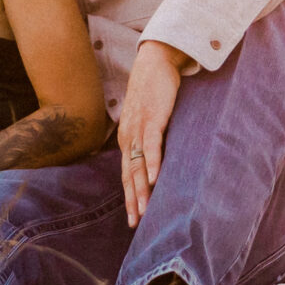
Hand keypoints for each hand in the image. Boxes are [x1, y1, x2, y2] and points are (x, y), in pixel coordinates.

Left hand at [119, 42, 188, 226]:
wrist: (155, 62)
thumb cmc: (153, 91)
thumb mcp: (149, 119)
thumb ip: (151, 138)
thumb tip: (158, 158)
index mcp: (128, 138)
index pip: (127, 174)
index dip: (129, 196)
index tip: (134, 219)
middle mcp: (129, 136)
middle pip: (130, 174)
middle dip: (134, 200)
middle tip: (137, 223)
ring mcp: (139, 127)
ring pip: (138, 164)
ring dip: (141, 188)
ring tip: (145, 210)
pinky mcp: (153, 117)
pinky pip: (151, 144)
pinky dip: (152, 162)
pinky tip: (154, 179)